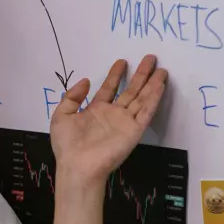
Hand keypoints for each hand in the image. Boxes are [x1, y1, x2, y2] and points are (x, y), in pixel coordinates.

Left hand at [50, 55, 167, 184]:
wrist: (78, 166)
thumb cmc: (67, 144)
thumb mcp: (62, 115)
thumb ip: (72, 97)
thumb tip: (85, 80)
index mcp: (96, 110)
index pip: (109, 88)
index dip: (115, 75)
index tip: (122, 61)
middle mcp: (113, 114)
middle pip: (130, 90)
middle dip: (140, 74)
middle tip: (150, 58)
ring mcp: (125, 122)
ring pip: (142, 98)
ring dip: (151, 84)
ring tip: (161, 69)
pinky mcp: (134, 130)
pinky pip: (146, 112)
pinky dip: (153, 98)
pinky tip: (159, 85)